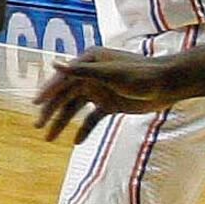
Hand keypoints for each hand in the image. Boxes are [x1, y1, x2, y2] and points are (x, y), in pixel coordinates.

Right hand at [34, 50, 181, 142]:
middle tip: (38, 126)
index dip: (48, 92)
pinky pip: (92, 118)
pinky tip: (76, 142)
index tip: (36, 105)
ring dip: (62, 122)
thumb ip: (80, 71)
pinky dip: (84, 129)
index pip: (62, 78)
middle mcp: (90, 75)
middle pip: (65, 96)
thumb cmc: (140, 75)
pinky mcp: (109, 104)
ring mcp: (99, 90)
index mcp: (88, 62)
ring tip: (49, 139)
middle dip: (51, 111)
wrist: (168, 85)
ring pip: (75, 109)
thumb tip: (53, 63)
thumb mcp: (109, 74)